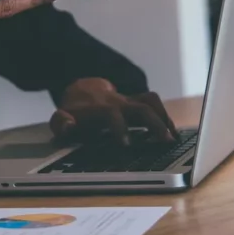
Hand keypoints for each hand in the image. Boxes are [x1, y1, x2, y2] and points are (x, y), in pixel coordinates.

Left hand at [49, 78, 177, 144]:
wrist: (80, 89)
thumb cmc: (72, 111)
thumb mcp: (60, 118)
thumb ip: (61, 123)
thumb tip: (69, 126)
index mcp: (98, 109)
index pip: (111, 113)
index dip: (119, 127)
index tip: (126, 145)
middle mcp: (117, 102)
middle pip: (139, 107)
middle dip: (153, 123)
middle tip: (164, 142)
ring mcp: (128, 100)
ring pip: (150, 101)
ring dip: (164, 118)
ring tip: (173, 138)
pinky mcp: (136, 101)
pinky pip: (154, 103)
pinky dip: (165, 117)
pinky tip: (172, 133)